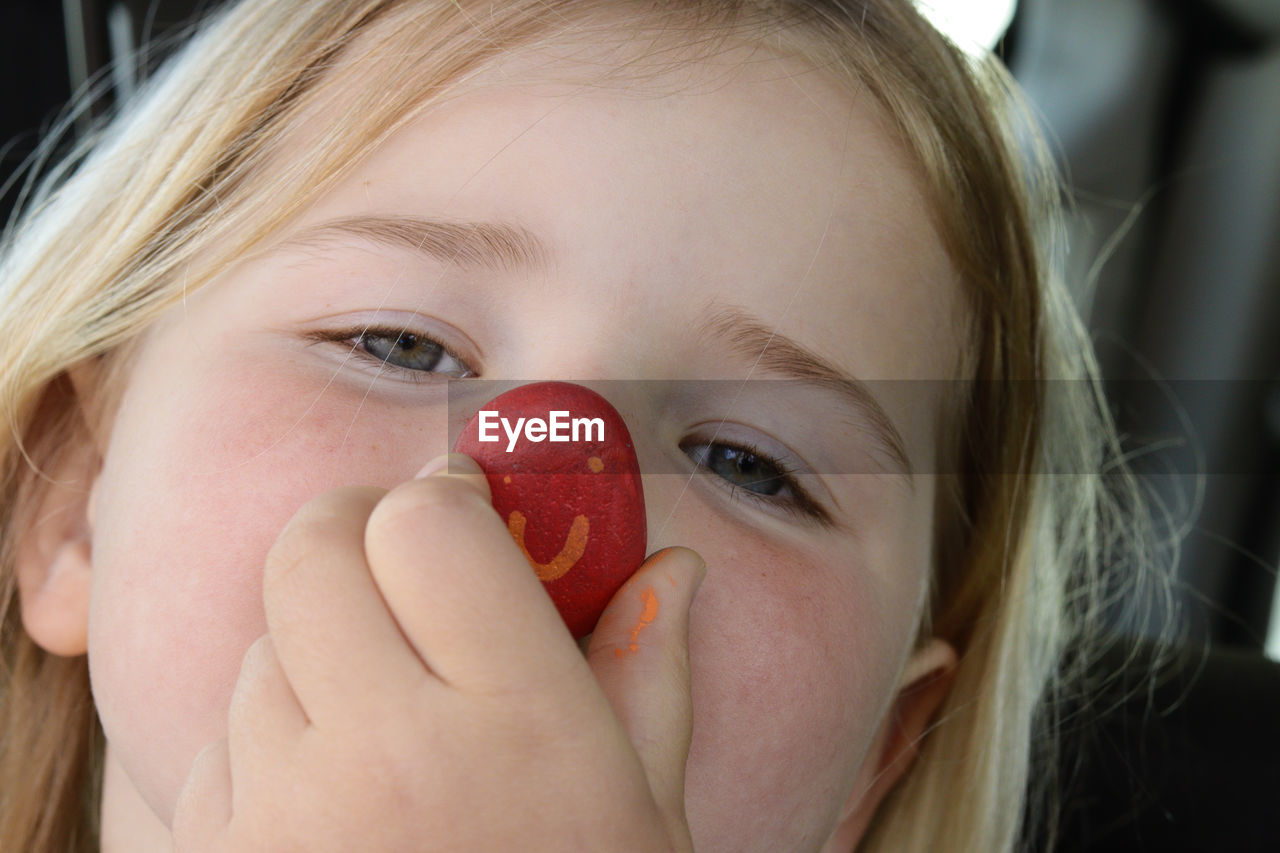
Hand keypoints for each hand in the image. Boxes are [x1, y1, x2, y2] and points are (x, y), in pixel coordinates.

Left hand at [171, 454, 704, 851]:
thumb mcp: (648, 815)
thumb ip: (652, 675)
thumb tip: (674, 566)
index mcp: (520, 723)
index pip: (427, 521)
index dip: (444, 502)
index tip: (465, 520)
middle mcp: (391, 753)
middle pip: (315, 548)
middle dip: (356, 533)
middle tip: (401, 564)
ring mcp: (290, 812)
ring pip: (262, 646)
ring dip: (313, 651)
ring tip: (383, 718)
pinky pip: (218, 743)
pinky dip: (268, 741)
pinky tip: (336, 797)